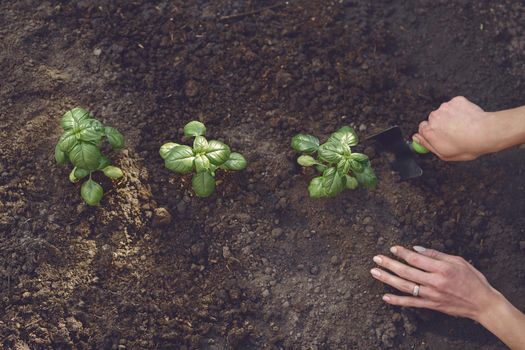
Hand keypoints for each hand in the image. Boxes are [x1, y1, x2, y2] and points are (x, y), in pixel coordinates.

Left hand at [370, 245, 499, 320]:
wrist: (482, 303)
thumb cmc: (472, 279)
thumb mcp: (458, 261)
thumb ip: (436, 255)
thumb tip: (417, 248)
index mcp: (442, 268)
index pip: (416, 259)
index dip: (402, 253)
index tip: (392, 248)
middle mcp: (435, 282)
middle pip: (406, 271)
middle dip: (389, 264)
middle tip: (376, 258)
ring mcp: (431, 295)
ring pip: (405, 286)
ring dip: (388, 279)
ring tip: (374, 272)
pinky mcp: (431, 305)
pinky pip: (411, 303)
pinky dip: (397, 301)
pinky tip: (385, 297)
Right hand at [413, 96, 499, 160]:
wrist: (485, 133)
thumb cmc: (467, 145)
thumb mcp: (444, 154)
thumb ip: (426, 145)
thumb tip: (416, 138)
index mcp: (429, 131)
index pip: (422, 129)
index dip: (431, 134)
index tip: (439, 137)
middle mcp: (434, 117)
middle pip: (432, 120)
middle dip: (441, 125)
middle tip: (453, 133)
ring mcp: (445, 107)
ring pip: (444, 112)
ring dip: (450, 117)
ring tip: (462, 127)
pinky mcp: (456, 101)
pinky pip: (454, 105)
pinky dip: (459, 110)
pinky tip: (466, 119)